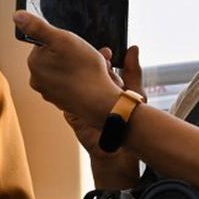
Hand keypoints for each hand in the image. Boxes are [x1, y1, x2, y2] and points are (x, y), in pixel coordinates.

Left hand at [16, 12, 122, 126]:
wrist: (100, 102)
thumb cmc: (83, 70)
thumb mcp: (62, 39)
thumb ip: (38, 27)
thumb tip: (17, 16)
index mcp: (34, 63)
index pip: (45, 43)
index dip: (62, 40)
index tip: (74, 44)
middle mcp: (38, 79)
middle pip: (56, 57)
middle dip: (73, 53)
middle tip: (87, 54)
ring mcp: (50, 92)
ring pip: (66, 70)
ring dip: (80, 65)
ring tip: (93, 66)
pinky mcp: (63, 101)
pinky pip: (72, 83)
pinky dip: (82, 78)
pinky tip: (92, 78)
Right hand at [68, 46, 143, 186]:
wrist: (119, 150)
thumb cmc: (129, 123)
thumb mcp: (134, 92)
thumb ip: (133, 70)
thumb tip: (133, 48)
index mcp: (104, 85)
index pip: (99, 66)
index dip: (101, 57)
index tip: (107, 51)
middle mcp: (90, 92)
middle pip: (84, 72)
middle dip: (88, 63)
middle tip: (96, 57)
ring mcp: (78, 102)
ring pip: (73, 83)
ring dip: (77, 74)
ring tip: (85, 67)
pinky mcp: (70, 113)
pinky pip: (63, 99)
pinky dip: (66, 90)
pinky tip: (70, 81)